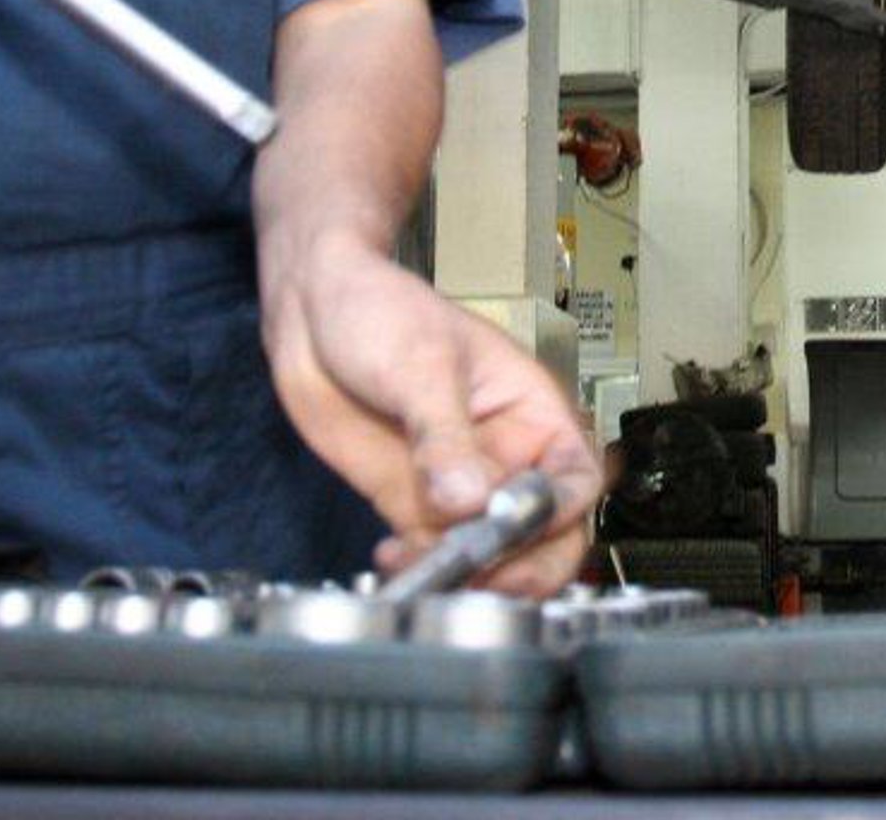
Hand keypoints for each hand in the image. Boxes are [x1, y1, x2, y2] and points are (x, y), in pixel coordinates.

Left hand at [260, 225, 602, 595]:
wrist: (312, 314)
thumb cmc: (381, 310)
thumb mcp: (421, 364)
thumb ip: (444, 435)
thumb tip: (470, 501)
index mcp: (530, 409)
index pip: (574, 476)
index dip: (559, 510)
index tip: (516, 525)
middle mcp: (505, 456)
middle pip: (545, 532)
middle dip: (521, 562)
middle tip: (479, 572)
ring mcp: (461, 486)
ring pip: (490, 554)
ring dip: (465, 575)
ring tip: (423, 567)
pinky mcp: (415, 506)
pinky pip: (435, 555)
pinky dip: (422, 571)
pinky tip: (392, 559)